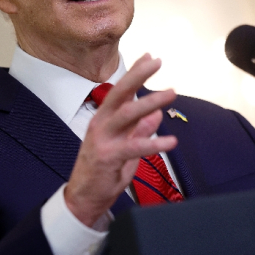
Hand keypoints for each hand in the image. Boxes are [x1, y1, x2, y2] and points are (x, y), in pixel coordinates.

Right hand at [64, 54, 176, 225]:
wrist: (83, 198)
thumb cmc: (102, 171)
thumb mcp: (124, 147)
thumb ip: (139, 130)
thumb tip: (157, 114)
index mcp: (104, 118)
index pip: (120, 90)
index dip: (134, 72)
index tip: (149, 56)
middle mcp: (101, 124)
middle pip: (120, 93)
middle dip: (138, 75)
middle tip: (157, 62)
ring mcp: (103, 139)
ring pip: (127, 114)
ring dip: (150, 102)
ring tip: (171, 93)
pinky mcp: (108, 157)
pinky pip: (134, 147)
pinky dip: (154, 143)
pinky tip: (171, 141)